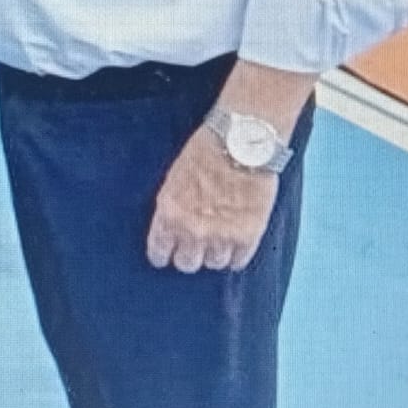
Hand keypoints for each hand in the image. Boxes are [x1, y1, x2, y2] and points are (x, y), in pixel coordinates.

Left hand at [147, 126, 278, 272]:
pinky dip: (236, 255)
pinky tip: (236, 244)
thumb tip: (172, 226)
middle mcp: (192, 231)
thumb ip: (173, 207)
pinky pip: (238, 262)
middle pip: (187, 264)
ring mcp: (221, 237)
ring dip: (215, 253)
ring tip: (219, 239)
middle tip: (195, 244)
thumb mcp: (175, 177)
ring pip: (213, 264)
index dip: (162, 254)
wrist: (242, 143)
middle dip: (189, 254)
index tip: (166, 255)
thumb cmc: (206, 150)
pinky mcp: (248, 237)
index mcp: (169, 214)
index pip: (159, 252)